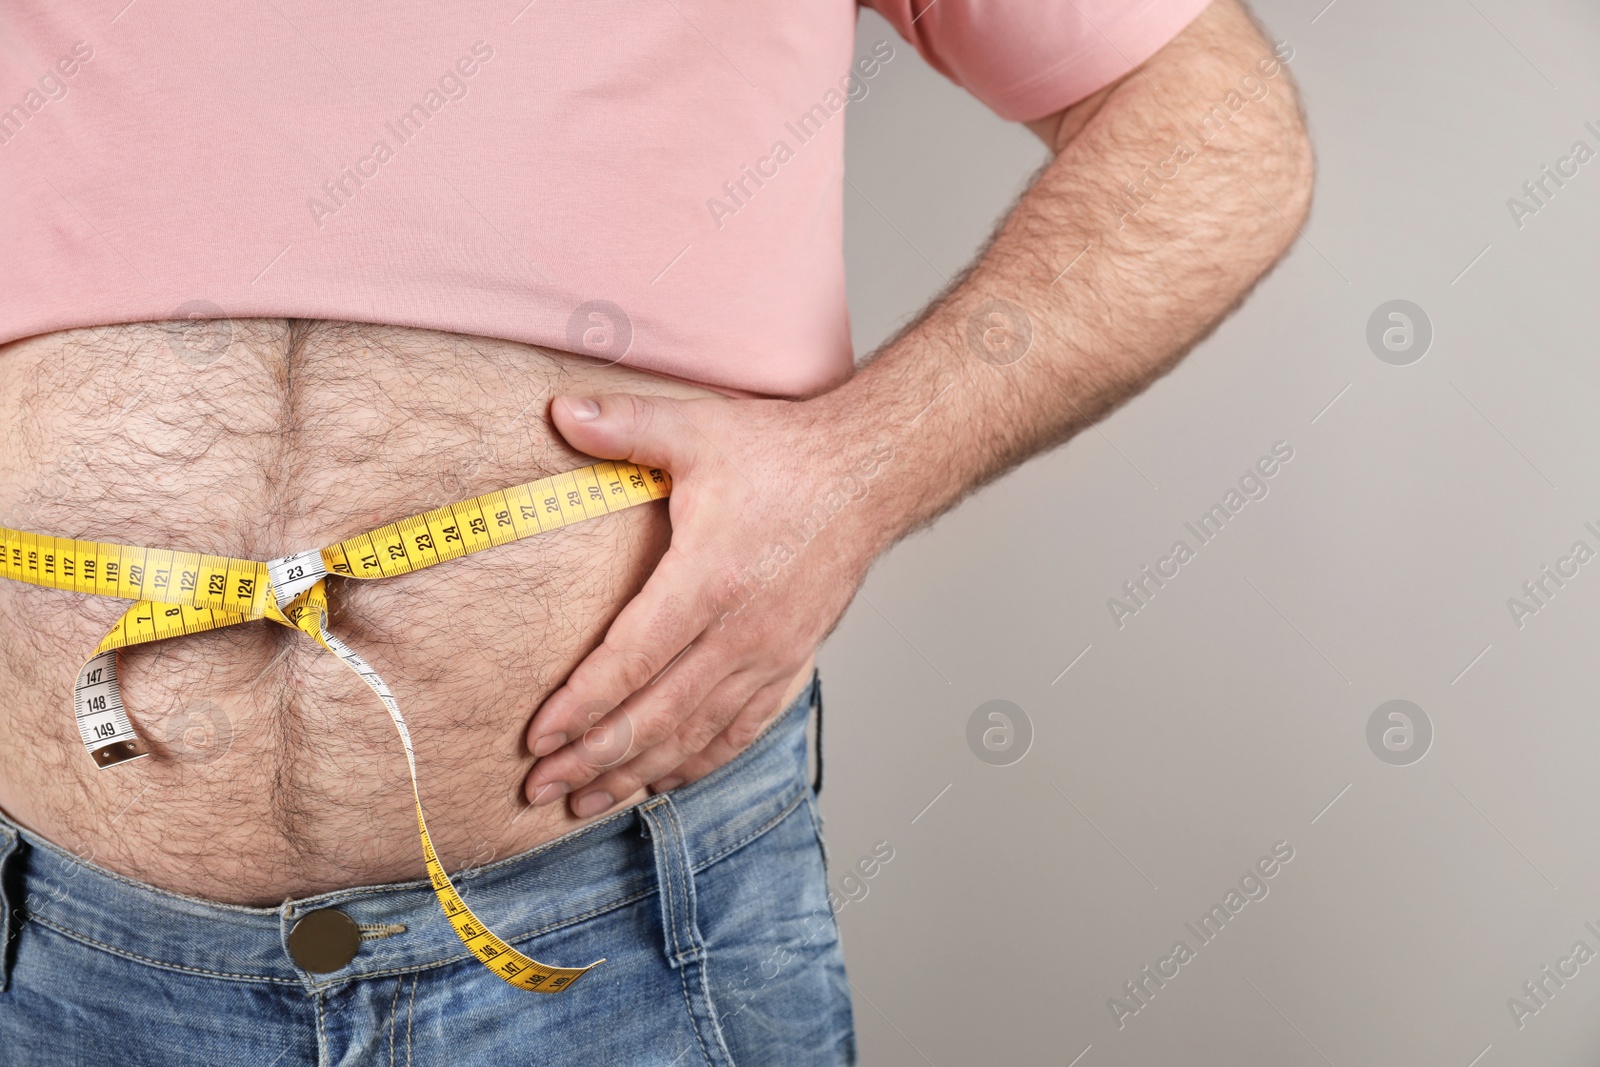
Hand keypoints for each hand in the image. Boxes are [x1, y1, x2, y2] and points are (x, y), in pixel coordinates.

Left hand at [522, 391, 896, 817]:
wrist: (871, 472)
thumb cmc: (785, 453)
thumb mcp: (699, 430)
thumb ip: (625, 425)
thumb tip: (558, 411)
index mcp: (709, 580)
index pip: (631, 662)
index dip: (580, 707)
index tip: (536, 740)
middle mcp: (742, 631)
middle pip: (657, 716)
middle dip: (593, 759)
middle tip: (539, 790)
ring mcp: (772, 654)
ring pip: (696, 735)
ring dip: (638, 772)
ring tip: (586, 804)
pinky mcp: (793, 660)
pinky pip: (742, 729)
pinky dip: (699, 761)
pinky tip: (665, 781)